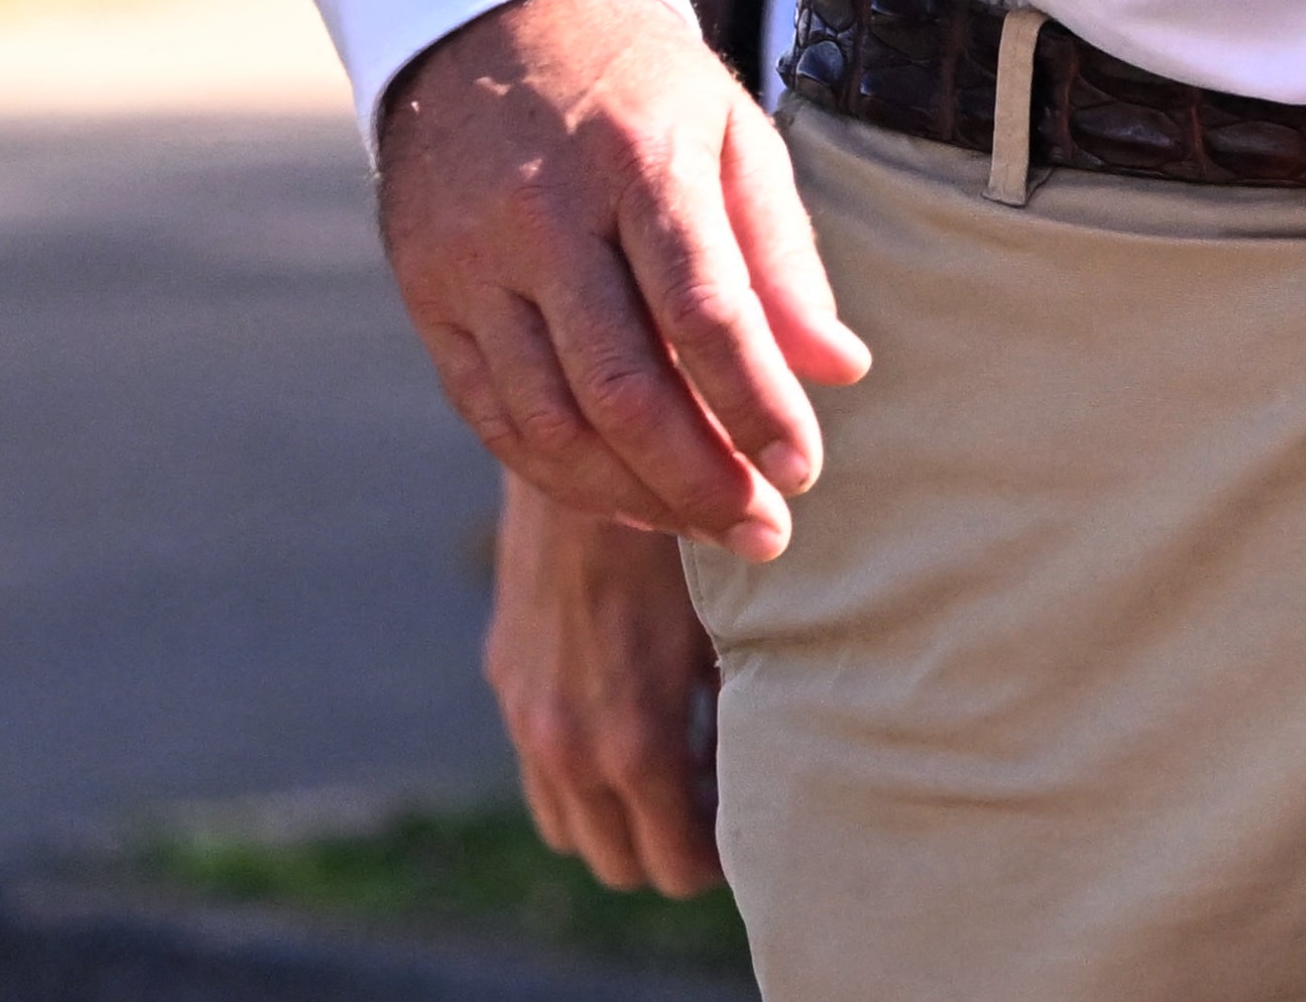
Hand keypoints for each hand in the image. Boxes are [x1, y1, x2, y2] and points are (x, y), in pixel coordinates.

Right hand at [376, 0, 866, 557]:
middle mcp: (542, 215)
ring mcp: (471, 262)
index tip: (803, 474)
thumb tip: (840, 371)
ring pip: (549, 421)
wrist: (490, 23)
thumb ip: (783, 256)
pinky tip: (626, 497)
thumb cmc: (641, 88)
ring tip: (709, 526)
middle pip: (623, 387)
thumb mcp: (732, 132)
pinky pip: (492, 416)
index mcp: (636, 160)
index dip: (756, 409)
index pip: (705, 315)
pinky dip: (562, 474)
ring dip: (636, 494)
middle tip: (766, 534)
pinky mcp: (429, 296)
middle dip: (701, 481)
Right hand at [488, 468, 723, 894]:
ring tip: (687, 762)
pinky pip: (539, 771)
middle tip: (728, 796)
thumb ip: (756, 709)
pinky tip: (638, 715)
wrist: (595, 444)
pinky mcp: (507, 676)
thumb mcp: (742, 628)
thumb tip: (798, 762)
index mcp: (634, 743)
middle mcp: (567, 747)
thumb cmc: (693, 532)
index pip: (677, 862)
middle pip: (621, 861)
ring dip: (624, 814)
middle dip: (676, 844)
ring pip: (571, 827)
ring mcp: (527, 715)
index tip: (760, 814)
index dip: (726, 853)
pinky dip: (584, 773)